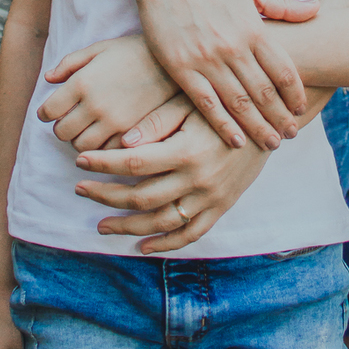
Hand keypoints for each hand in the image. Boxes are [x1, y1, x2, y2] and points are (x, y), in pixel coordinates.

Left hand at [40, 34, 181, 150]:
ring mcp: (114, 123)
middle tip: (69, 121)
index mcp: (83, 82)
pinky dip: (102, 150)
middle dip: (62, 127)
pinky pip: (106, 154)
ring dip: (80, 141)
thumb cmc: (132, 51)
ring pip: (82, 148)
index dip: (45, 112)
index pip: (49, 110)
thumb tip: (48, 78)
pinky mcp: (132, 135)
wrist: (172, 63)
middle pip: (62, 133)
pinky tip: (106, 136)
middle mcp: (95, 105)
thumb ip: (70, 63)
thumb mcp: (99, 49)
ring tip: (88, 129)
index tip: (50, 111)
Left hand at [74, 107, 271, 253]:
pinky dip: (165, 244)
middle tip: (81, 189)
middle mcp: (198, 180)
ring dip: (128, 226)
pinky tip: (141, 245)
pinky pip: (190, 234)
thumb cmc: (222, 105)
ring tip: (101, 223)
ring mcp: (210, 198)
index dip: (104, 163)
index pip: (134, 164)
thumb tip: (122, 142)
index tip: (81, 160)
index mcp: (186, 150)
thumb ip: (157, 122)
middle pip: (142, 197)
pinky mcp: (221, 208)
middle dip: (106, 195)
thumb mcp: (190, 104)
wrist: (267, 122)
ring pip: (161, 222)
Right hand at [133, 0, 316, 151]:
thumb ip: (283, 5)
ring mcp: (207, 60)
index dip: (296, 95)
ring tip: (272, 143)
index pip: (284, 70)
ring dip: (259, 127)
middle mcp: (234, 47)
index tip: (301, 110)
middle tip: (291, 135)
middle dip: (282, 118)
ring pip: (240, 103)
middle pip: (265, 92)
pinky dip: (224, 125)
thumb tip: (318, 9)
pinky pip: (207, 104)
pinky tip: (237, 141)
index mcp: (253, 28)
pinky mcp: (182, 69)